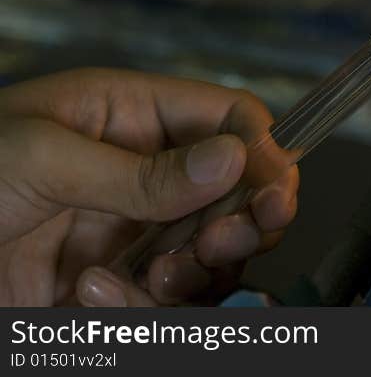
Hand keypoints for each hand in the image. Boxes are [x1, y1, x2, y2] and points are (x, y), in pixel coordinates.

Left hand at [0, 68, 297, 305]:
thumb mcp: (40, 158)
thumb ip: (142, 169)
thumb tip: (233, 158)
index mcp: (134, 117)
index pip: (230, 119)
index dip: (266, 149)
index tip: (274, 190)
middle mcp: (149, 174)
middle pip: (241, 189)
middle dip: (246, 218)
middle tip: (227, 240)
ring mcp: (137, 232)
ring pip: (217, 252)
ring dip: (199, 268)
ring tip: (158, 273)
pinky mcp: (120, 287)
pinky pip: (169, 302)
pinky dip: (145, 309)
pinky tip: (93, 298)